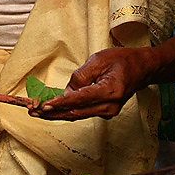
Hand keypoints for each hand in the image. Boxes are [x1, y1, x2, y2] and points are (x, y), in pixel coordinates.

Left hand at [29, 46, 150, 120]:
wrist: (142, 69)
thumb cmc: (122, 60)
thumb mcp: (99, 59)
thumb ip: (81, 75)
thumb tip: (67, 91)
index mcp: (110, 91)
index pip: (79, 99)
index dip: (60, 103)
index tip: (43, 106)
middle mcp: (109, 106)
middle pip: (75, 112)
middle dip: (52, 112)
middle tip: (32, 110)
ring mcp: (108, 111)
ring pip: (76, 114)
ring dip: (56, 113)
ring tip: (36, 111)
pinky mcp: (104, 111)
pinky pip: (81, 112)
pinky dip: (65, 111)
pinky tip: (50, 110)